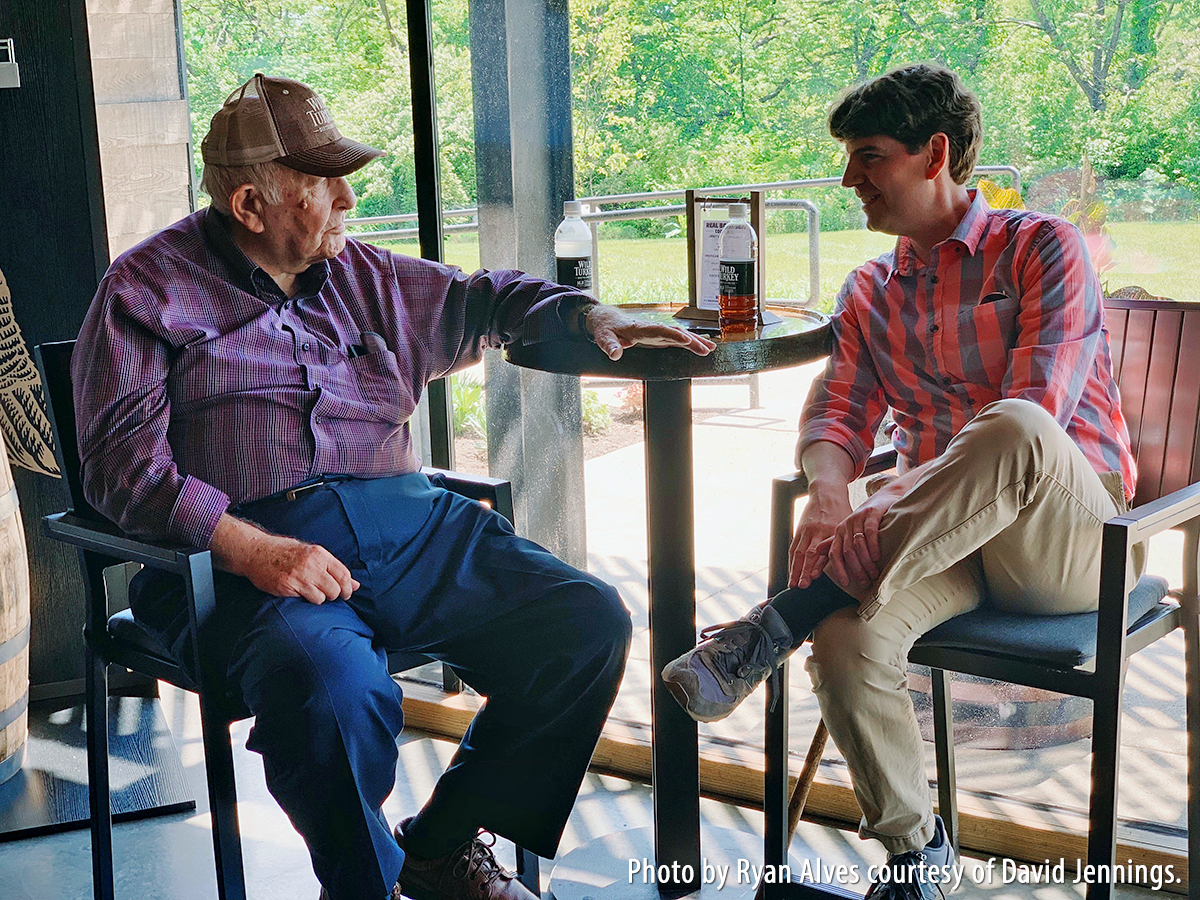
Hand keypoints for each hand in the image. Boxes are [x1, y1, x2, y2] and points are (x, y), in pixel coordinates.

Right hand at [211, 515, 359, 604]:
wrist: (256, 552)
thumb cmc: (285, 552)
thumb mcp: (311, 554)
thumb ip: (333, 568)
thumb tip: (356, 584)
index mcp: (319, 554)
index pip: (344, 574)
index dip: (348, 587)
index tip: (346, 593)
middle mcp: (311, 564)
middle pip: (335, 589)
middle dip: (334, 595)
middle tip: (326, 594)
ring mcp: (299, 576)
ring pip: (322, 598)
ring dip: (319, 598)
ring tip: (310, 591)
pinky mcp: (287, 587)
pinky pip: (306, 600)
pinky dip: (305, 599)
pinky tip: (298, 592)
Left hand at [584, 305, 714, 359]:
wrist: (606, 318)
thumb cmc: (605, 328)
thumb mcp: (603, 337)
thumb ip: (609, 346)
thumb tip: (615, 355)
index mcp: (638, 327)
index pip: (658, 330)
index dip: (672, 334)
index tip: (685, 340)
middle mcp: (651, 327)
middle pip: (674, 332)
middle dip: (691, 340)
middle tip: (706, 350)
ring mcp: (656, 331)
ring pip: (679, 335)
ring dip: (695, 342)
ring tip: (711, 349)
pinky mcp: (658, 336)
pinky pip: (677, 339)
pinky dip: (690, 343)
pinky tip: (703, 348)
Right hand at [788, 482, 852, 587]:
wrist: (826, 492)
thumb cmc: (841, 510)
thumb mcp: (846, 523)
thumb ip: (846, 540)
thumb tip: (854, 562)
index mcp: (830, 529)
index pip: (822, 550)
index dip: (817, 565)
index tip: (814, 578)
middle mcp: (816, 531)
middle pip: (808, 554)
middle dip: (803, 571)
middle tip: (801, 586)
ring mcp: (806, 530)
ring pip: (798, 552)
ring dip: (795, 570)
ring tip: (793, 584)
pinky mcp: (799, 530)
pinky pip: (794, 548)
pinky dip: (792, 562)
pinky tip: (791, 572)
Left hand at [811, 483, 900, 593]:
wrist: (884, 497)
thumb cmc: (867, 519)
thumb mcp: (850, 530)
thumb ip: (836, 542)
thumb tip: (818, 552)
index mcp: (839, 532)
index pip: (834, 553)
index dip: (838, 569)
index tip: (845, 583)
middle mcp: (846, 525)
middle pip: (847, 552)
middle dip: (855, 570)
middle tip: (865, 582)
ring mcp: (858, 518)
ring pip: (858, 544)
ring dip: (865, 562)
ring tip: (874, 573)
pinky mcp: (871, 513)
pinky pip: (870, 532)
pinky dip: (873, 546)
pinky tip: (878, 557)